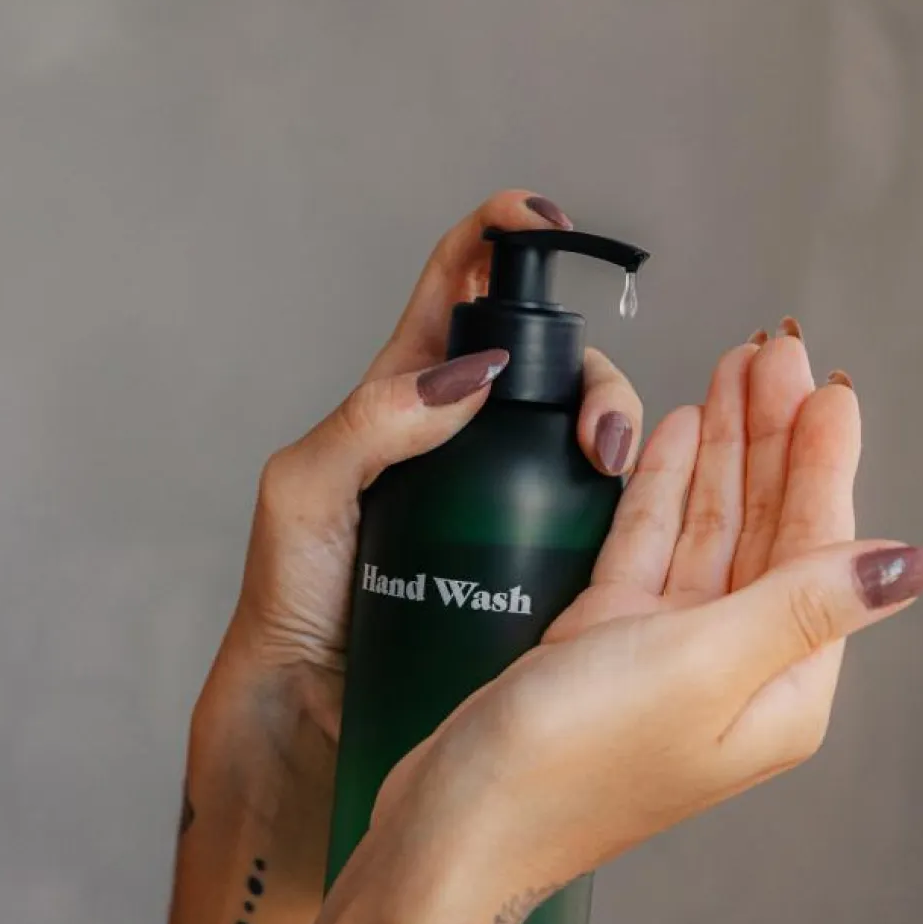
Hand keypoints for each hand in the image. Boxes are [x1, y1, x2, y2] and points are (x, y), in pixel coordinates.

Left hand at [217, 190, 642, 739]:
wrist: (315, 699)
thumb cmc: (294, 591)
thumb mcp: (305, 487)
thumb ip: (372, 420)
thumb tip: (471, 376)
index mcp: (405, 391)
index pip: (461, 285)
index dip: (501, 235)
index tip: (546, 224)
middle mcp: (465, 432)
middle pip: (551, 360)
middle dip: (590, 369)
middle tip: (592, 431)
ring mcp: (505, 492)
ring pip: (581, 427)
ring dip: (616, 429)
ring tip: (608, 471)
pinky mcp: (535, 551)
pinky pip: (594, 508)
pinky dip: (628, 497)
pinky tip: (629, 512)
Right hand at [374, 323, 922, 896]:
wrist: (456, 823)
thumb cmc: (567, 767)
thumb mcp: (701, 668)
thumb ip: (805, 603)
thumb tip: (916, 565)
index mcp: (779, 688)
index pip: (819, 549)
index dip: (822, 460)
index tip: (827, 387)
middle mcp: (732, 670)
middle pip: (767, 530)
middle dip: (772, 437)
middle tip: (773, 353)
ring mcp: (667, 655)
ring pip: (709, 531)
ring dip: (722, 451)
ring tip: (731, 374)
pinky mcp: (607, 642)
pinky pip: (651, 550)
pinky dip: (663, 492)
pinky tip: (676, 437)